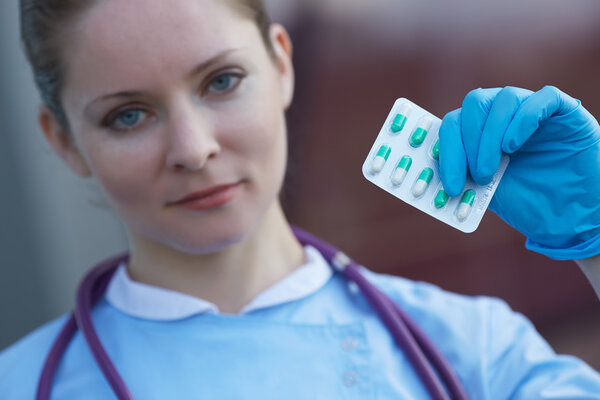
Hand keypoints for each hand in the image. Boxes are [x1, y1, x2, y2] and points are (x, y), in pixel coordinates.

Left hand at [438, 86, 599, 259]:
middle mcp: (506, 115)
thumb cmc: (528, 202)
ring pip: (504, 98)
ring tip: (493, 169)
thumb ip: (462, 178)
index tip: (451, 183)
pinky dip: (524, 119)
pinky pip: (545, 98)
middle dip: (469, 141)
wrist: (571, 218)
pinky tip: (513, 145)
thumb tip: (430, 179)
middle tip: (476, 175)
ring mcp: (535, 110)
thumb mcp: (485, 192)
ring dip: (491, 134)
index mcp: (482, 131)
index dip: (448, 150)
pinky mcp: (565, 111)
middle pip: (474, 103)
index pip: (455, 123)